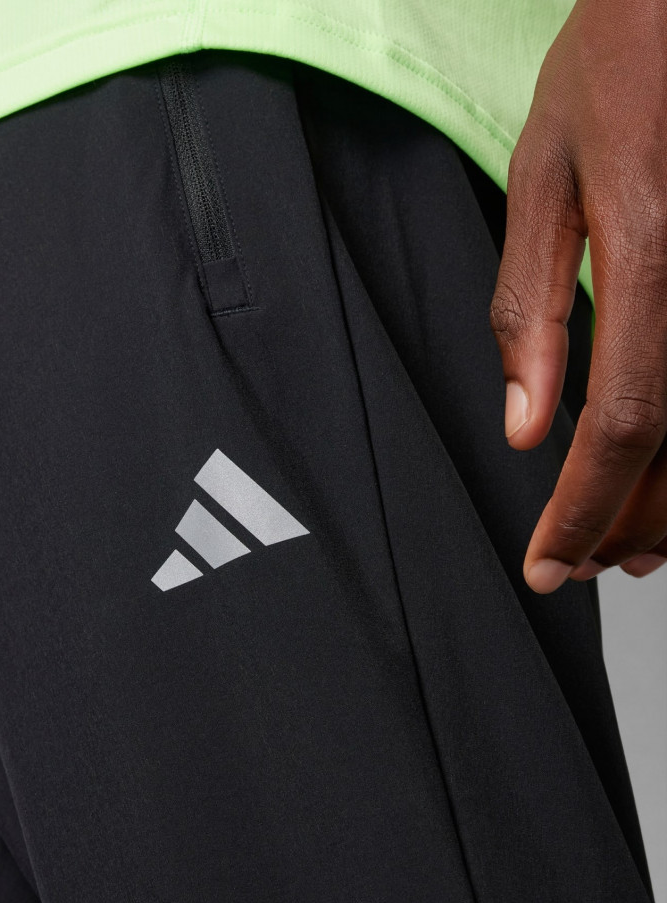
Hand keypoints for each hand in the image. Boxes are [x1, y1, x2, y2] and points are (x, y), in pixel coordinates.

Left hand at [489, 0, 666, 593]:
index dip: (586, 510)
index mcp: (651, 252)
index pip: (624, 422)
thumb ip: (529, 307)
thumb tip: (526, 425)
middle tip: (587, 563)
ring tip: (634, 540)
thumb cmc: (621, 61)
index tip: (552, 565)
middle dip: (633, 521)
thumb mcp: (546, 176)